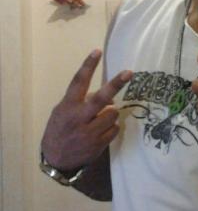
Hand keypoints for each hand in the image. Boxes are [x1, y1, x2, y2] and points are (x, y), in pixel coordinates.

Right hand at [41, 49, 131, 171]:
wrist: (56, 160)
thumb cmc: (60, 129)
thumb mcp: (62, 111)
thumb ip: (80, 101)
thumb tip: (106, 96)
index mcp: (68, 106)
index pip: (78, 82)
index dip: (88, 66)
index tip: (97, 51)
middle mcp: (78, 118)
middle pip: (101, 98)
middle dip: (116, 84)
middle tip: (129, 72)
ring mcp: (88, 132)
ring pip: (113, 113)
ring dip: (111, 113)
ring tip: (100, 119)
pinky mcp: (98, 144)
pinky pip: (115, 128)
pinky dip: (111, 127)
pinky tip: (101, 131)